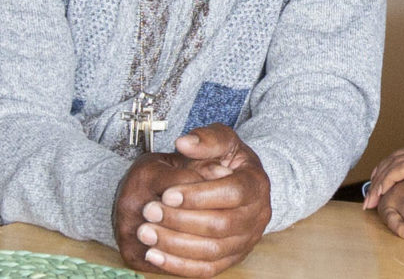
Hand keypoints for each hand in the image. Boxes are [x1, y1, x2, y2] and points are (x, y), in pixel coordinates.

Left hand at [115, 124, 271, 276]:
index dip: (199, 195)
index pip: (232, 193)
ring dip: (175, 244)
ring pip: (211, 251)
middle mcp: (257, 216)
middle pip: (220, 225)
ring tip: (146, 232)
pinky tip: (155, 254)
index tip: (167, 193)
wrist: (240, 185)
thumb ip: (206, 138)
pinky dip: (178, 265)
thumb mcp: (223, 141)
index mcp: (257, 184)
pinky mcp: (232, 259)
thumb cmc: (229, 162)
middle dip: (180, 220)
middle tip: (149, 211)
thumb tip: (184, 142)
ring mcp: (246, 241)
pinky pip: (206, 270)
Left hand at [363, 141, 403, 224]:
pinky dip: (388, 180)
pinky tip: (380, 193)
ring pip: (397, 161)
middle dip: (380, 174)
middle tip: (369, 193)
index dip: (390, 169)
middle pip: (399, 155)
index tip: (379, 185)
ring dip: (380, 179)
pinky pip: (403, 169)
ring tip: (370, 198)